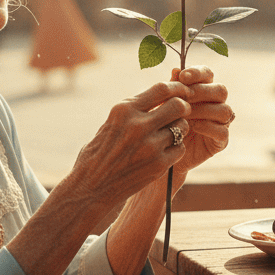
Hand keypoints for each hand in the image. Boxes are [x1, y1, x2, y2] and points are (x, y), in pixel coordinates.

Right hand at [67, 80, 191, 213]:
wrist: (91, 187)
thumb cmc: (99, 153)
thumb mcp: (112, 123)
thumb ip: (135, 110)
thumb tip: (162, 95)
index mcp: (123, 110)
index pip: (161, 89)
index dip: (176, 88)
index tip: (182, 91)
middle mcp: (138, 125)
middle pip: (178, 105)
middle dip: (183, 107)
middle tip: (182, 113)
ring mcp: (150, 146)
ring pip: (182, 127)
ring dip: (180, 129)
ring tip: (170, 134)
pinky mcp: (158, 165)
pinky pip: (180, 148)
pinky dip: (176, 149)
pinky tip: (164, 152)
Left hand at [170, 66, 231, 180]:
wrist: (162, 153)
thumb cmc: (163, 123)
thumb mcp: (164, 105)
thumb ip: (172, 89)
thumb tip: (176, 70)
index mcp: (203, 89)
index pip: (207, 74)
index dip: (198, 73)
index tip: (183, 76)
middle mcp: (215, 103)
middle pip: (221, 90)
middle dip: (201, 92)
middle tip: (184, 97)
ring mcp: (221, 122)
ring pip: (224, 110)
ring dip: (204, 110)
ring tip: (185, 113)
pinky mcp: (221, 141)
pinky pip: (222, 131)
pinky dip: (208, 126)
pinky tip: (192, 126)